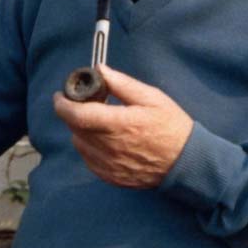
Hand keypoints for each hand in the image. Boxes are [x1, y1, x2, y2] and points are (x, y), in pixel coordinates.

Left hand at [52, 65, 193, 188]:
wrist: (188, 163)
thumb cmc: (172, 127)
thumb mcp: (152, 98)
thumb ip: (123, 84)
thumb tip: (99, 70)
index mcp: (120, 124)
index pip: (77, 115)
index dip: (63, 104)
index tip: (60, 95)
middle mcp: (111, 147)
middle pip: (75, 128)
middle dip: (72, 113)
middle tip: (82, 103)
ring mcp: (110, 165)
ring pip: (80, 144)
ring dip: (81, 130)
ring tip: (97, 121)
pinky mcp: (112, 177)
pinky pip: (89, 160)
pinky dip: (89, 147)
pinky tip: (103, 139)